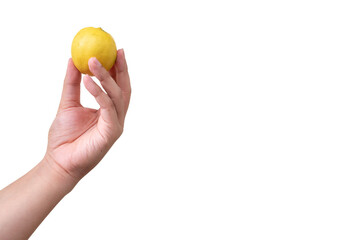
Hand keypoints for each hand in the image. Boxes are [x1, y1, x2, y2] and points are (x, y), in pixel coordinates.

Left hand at [45, 49, 130, 181]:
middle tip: (117, 50)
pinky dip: (99, 93)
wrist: (60, 161)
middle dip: (122, 68)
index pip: (117, 86)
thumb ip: (72, 83)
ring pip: (116, 95)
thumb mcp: (67, 103)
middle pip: (124, 88)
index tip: (115, 49)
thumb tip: (71, 60)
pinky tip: (88, 80)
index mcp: (108, 110)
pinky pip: (107, 107)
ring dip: (106, 76)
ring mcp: (115, 124)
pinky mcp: (111, 132)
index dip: (118, 68)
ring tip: (93, 60)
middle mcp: (115, 116)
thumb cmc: (65, 137)